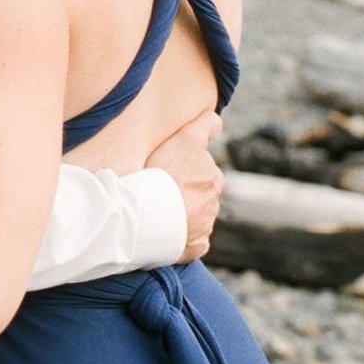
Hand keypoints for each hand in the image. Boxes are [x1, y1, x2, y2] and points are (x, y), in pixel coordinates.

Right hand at [147, 109, 224, 262]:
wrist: (145, 216)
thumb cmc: (159, 175)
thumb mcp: (184, 140)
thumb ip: (204, 126)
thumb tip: (218, 119)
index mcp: (211, 175)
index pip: (206, 169)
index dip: (190, 168)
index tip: (173, 172)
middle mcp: (212, 199)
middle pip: (204, 193)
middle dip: (190, 192)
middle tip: (164, 192)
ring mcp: (206, 223)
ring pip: (199, 216)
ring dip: (185, 213)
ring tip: (160, 212)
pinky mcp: (198, 245)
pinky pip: (193, 240)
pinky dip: (184, 237)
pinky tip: (166, 233)